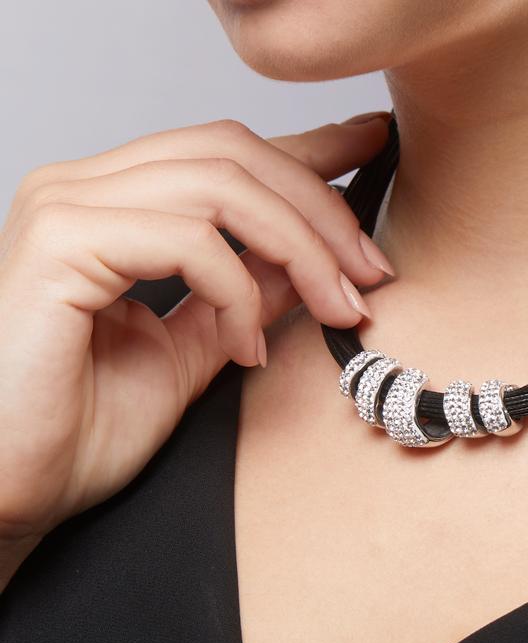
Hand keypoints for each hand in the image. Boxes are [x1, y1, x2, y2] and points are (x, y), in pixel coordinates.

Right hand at [0, 112, 394, 549]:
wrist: (16, 488)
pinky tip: (247, 348)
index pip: (223, 152)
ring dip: (300, 250)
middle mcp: (85, 190)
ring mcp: (66, 208)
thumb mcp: (195, 352)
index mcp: (114, 206)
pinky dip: (239, 293)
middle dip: (322, 211)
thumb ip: (244, 297)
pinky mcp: (60, 244)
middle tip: (372, 273)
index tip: (371, 152)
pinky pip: (188, 239)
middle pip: (232, 152)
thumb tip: (306, 262)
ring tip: (335, 310)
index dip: (307, 148)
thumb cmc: (81, 428)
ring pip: (220, 185)